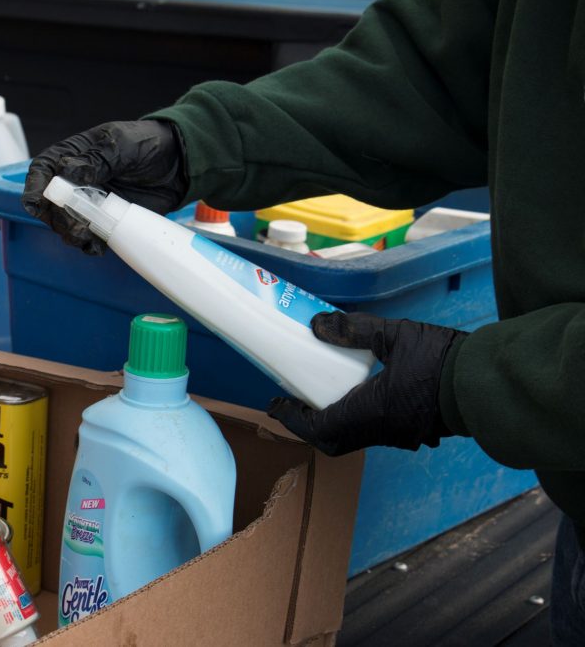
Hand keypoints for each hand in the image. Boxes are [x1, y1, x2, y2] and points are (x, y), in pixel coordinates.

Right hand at [21, 120, 188, 255]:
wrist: (178, 166)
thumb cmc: (148, 144)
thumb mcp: (122, 145)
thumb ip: (96, 159)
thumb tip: (69, 170)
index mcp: (73, 155)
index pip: (43, 170)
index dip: (35, 187)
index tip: (36, 203)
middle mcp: (75, 181)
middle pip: (50, 203)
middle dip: (57, 217)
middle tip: (75, 226)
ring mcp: (89, 202)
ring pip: (65, 222)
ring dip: (70, 233)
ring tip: (86, 237)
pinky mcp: (104, 220)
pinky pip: (88, 236)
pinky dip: (88, 244)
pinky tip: (97, 247)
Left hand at [267, 311, 466, 455]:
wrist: (489, 382)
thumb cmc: (444, 360)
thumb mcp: (396, 335)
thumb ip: (354, 330)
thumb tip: (316, 324)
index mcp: (371, 412)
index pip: (318, 428)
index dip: (292, 419)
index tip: (276, 404)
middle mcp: (381, 431)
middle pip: (333, 441)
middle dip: (309, 426)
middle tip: (295, 403)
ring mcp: (399, 435)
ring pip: (353, 438)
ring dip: (331, 424)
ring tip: (320, 398)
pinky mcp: (413, 431)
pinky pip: (373, 433)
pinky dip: (354, 421)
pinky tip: (356, 397)